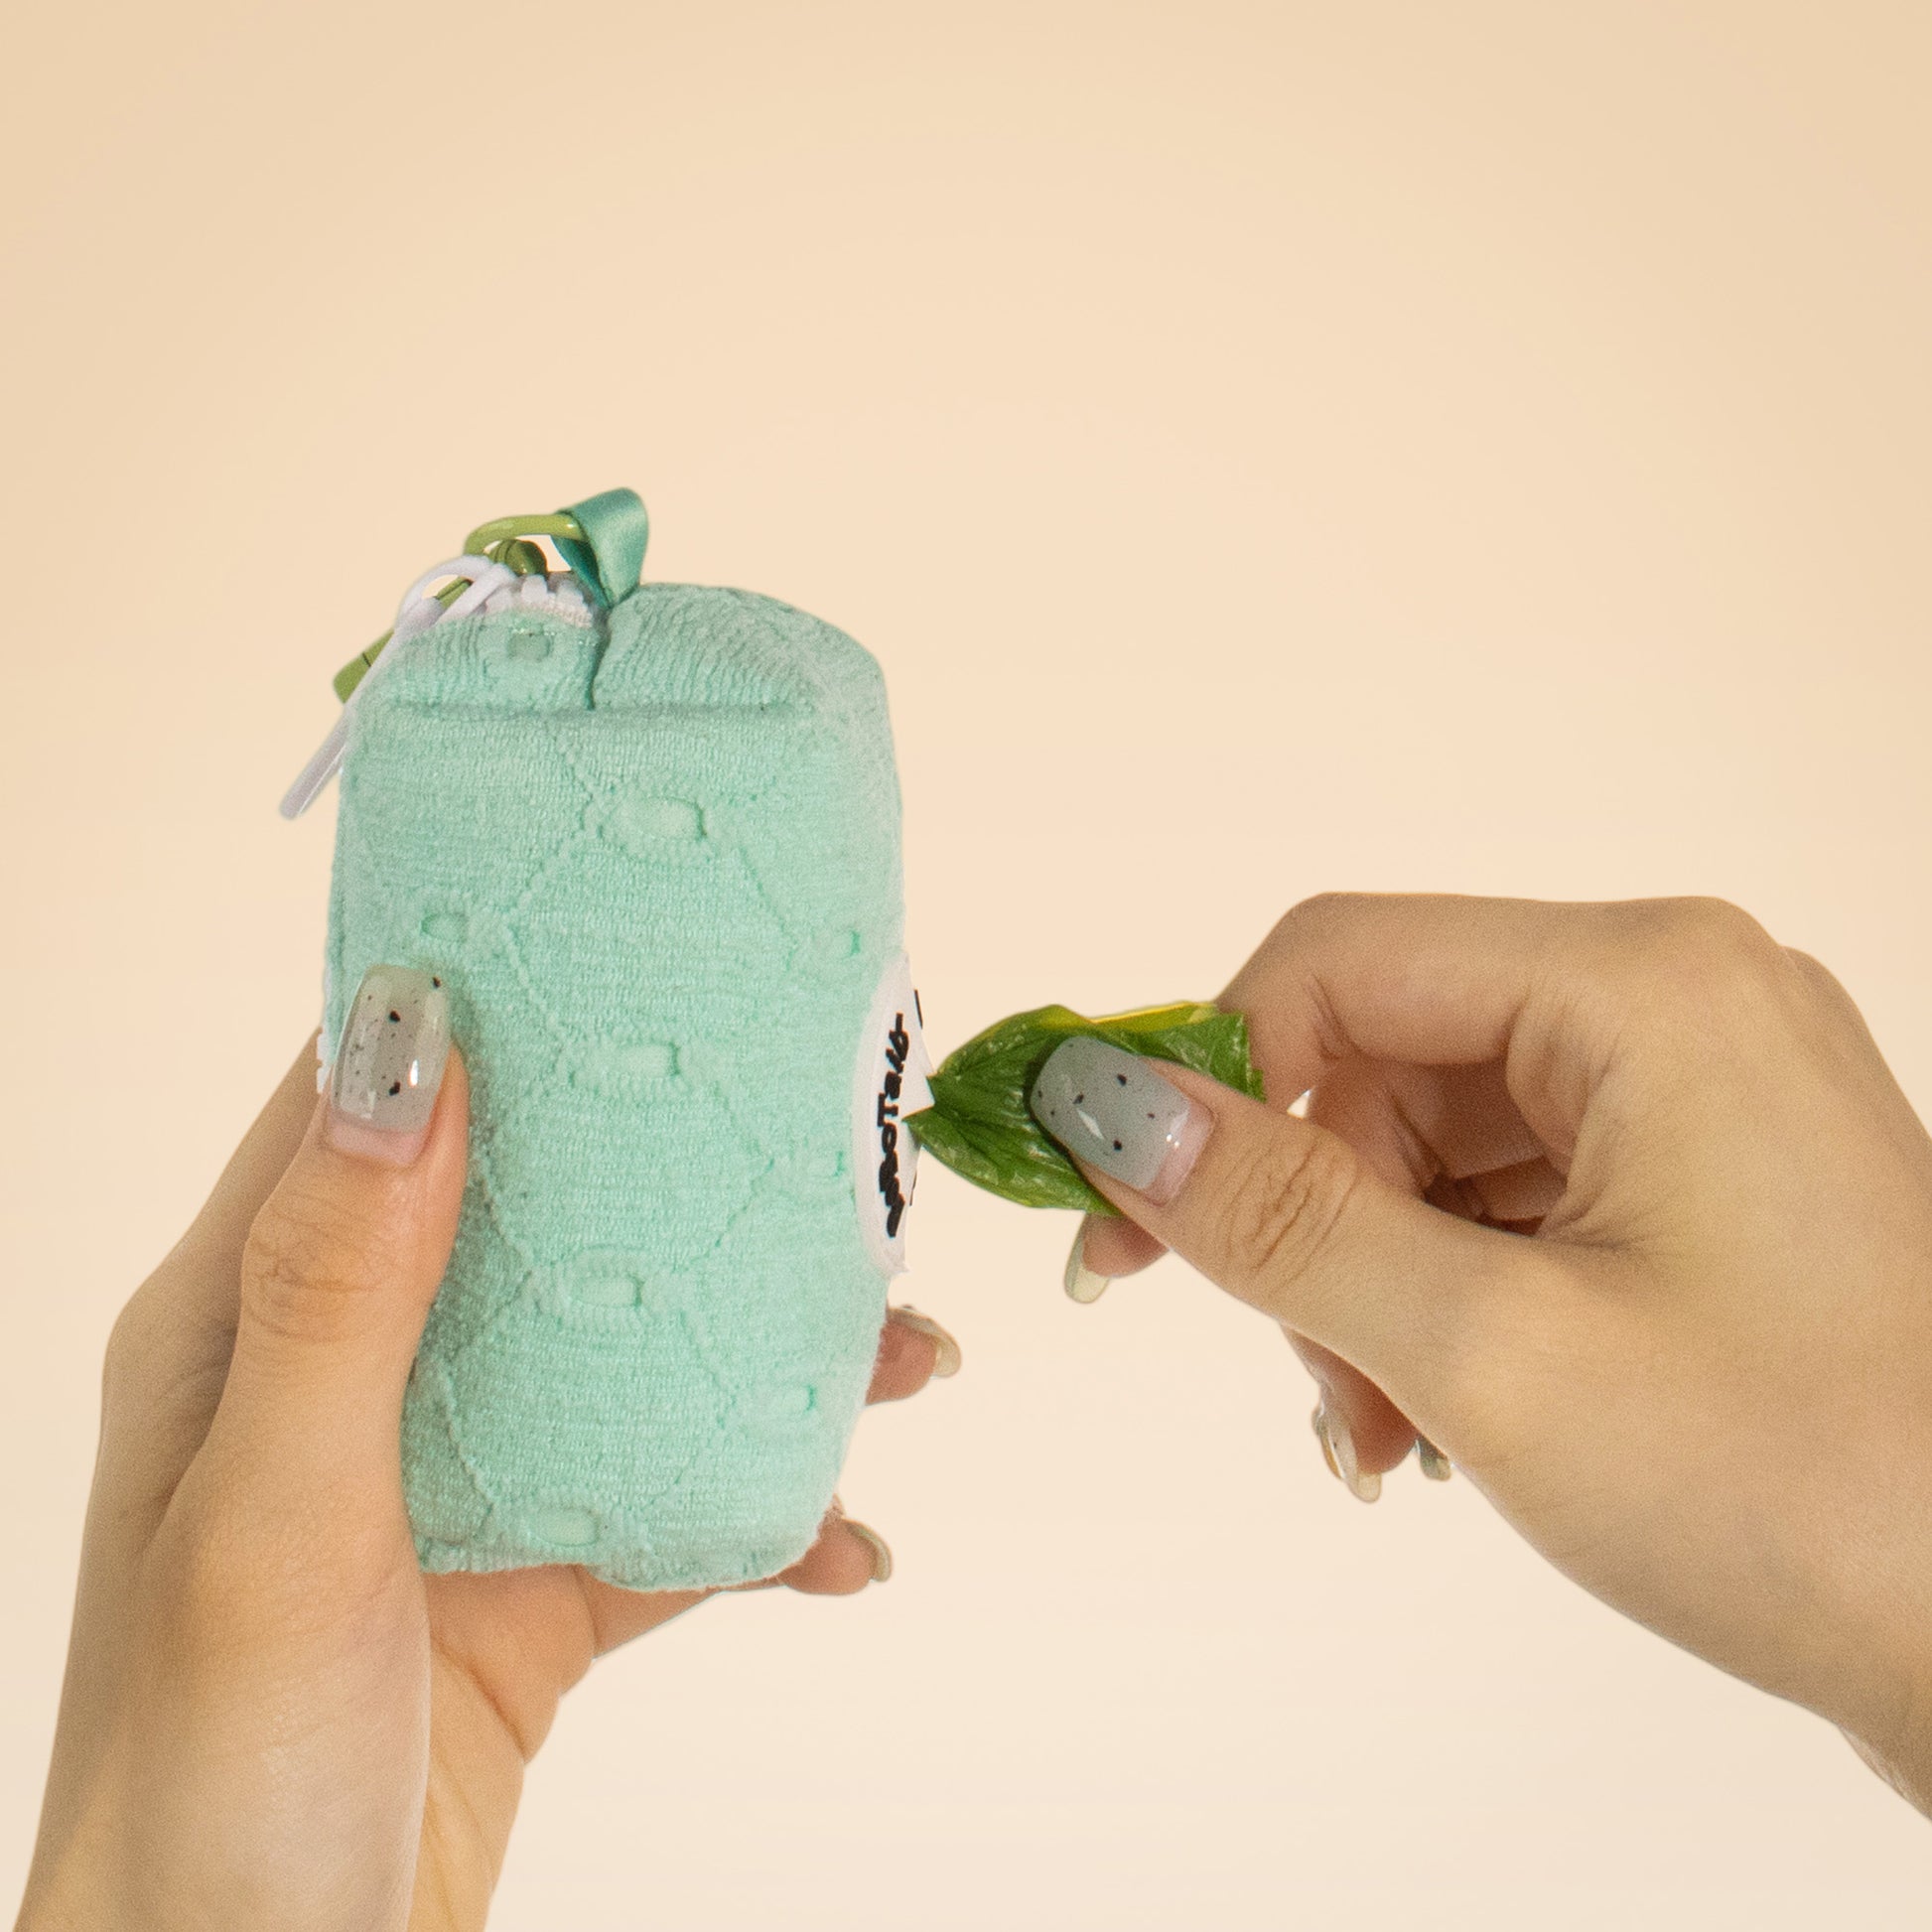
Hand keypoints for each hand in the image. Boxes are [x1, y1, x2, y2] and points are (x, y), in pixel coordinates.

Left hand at [17, 1006, 956, 1931]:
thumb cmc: (208, 1792)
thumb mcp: (273, 1525)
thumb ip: (342, 1289)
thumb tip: (409, 1041)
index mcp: (254, 1322)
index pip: (371, 1099)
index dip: (492, 1005)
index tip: (635, 939)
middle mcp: (361, 1376)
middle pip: (550, 1215)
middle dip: (690, 1174)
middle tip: (839, 1145)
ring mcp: (460, 1479)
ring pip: (639, 1357)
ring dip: (772, 1348)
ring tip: (908, 1357)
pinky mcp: (536, 1583)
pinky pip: (678, 1509)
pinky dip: (772, 1515)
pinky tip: (847, 1544)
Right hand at [1044, 894, 1931, 1811]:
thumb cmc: (1799, 1491)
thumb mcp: (1490, 1350)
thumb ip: (1278, 1215)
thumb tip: (1102, 1103)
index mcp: (1643, 985)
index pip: (1337, 962)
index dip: (1205, 1082)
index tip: (1119, 1226)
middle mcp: (1676, 1000)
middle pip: (1385, 1063)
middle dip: (1312, 1227)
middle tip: (1310, 1388)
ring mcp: (1701, 1088)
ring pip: (1435, 1145)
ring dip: (1372, 1289)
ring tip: (1391, 1438)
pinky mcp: (1707, 1175)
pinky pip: (1511, 1198)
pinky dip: (1448, 1302)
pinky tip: (1445, 1422)